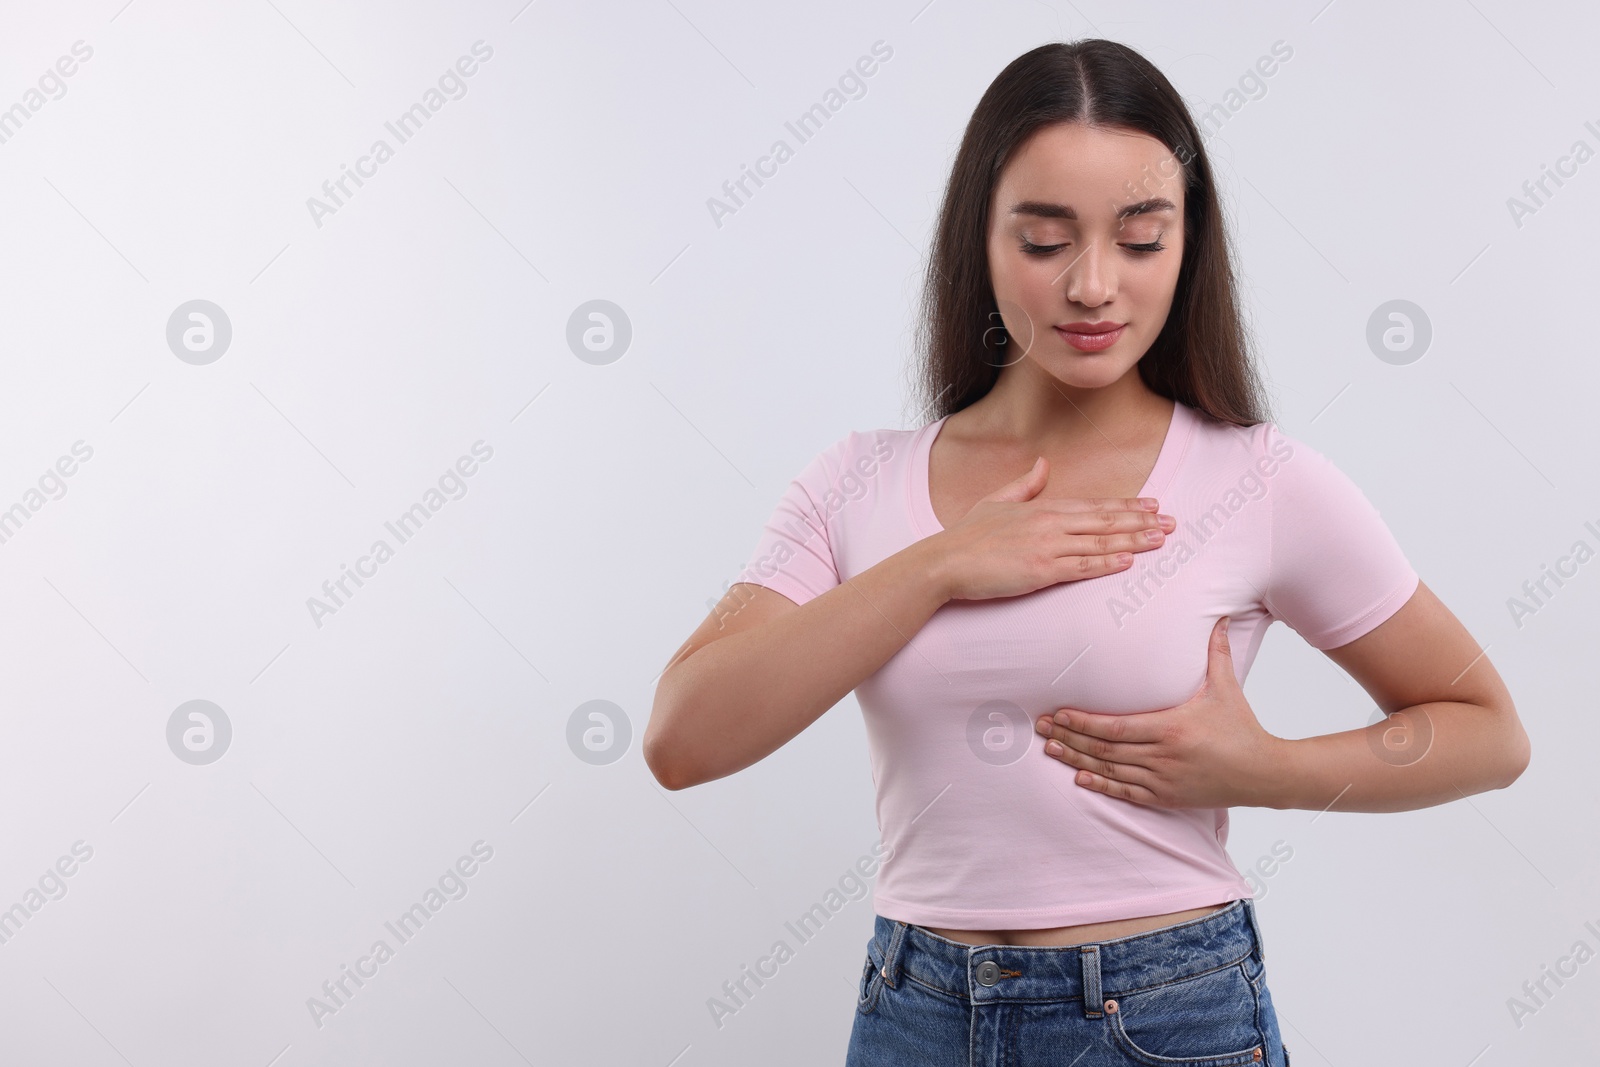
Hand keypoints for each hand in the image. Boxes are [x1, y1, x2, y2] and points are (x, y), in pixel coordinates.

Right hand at [932, 454, 1175, 601]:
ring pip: (1101, 544)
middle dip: (1142, 521)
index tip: (1153, 505)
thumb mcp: (996, 501)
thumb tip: (1044, 464)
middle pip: (1106, 521)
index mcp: (1042, 507)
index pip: (1094, 505)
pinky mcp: (1041, 571)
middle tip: (1173, 521)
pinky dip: (1108, 564)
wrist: (945, 561)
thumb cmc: (966, 535)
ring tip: (1162, 539)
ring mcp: (1047, 547)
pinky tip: (1129, 561)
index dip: (1127, 506)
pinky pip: (1082, 567)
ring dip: (1135, 541)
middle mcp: (1050, 524)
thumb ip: (1024, 484)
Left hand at [1032, 617, 1287, 808]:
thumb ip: (1216, 652)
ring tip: (1050, 749)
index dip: (1083, 722)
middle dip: (1069, 738)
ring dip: (1077, 760)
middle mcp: (1163, 757)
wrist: (1264, 773)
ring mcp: (1163, 780)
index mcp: (1171, 729)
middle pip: (1104, 749)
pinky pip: (1127, 793)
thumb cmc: (1242, 728)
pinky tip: (1080, 778)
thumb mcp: (1227, 687)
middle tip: (1041, 728)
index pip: (1115, 727)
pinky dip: (1101, 786)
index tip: (1058, 714)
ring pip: (1110, 771)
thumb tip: (1218, 615)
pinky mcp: (1167, 797)